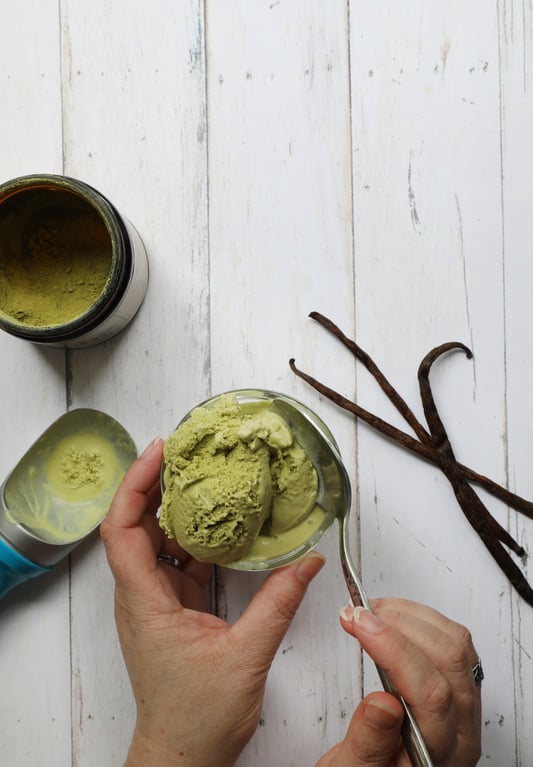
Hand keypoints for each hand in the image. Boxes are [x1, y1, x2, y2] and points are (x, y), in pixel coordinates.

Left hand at [100, 438, 324, 766]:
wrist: (183, 754)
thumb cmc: (196, 717)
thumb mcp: (245, 656)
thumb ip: (278, 604)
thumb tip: (306, 563)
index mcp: (144, 602)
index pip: (122, 530)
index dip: (135, 485)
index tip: (158, 453)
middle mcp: (142, 595)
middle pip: (137, 524)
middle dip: (158, 484)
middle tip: (186, 452)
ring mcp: (156, 601)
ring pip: (158, 540)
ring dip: (178, 508)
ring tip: (204, 476)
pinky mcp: (172, 607)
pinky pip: (179, 559)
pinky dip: (197, 536)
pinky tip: (220, 523)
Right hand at [317, 600, 481, 765]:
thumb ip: (367, 745)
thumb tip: (381, 704)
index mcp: (439, 755)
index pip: (431, 693)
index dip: (393, 648)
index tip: (358, 623)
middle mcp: (460, 730)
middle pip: (449, 661)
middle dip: (399, 624)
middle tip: (357, 614)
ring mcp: (463, 707)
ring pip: (456, 645)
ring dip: (412, 617)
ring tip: (371, 612)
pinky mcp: (456, 688)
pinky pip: (454, 642)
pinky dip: (422, 620)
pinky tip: (392, 618)